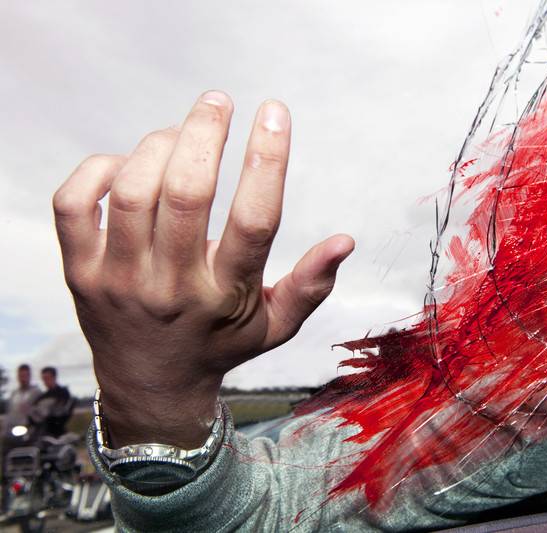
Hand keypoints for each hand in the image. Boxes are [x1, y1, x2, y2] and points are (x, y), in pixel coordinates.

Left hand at [53, 92, 353, 447]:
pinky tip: (128, 163)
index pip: (255, 221)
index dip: (268, 160)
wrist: (151, 384)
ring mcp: (118, 279)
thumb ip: (311, 285)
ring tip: (181, 132)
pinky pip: (74, 203)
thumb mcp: (276, 326)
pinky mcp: (79, 271)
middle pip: (186, 194)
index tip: (275, 113)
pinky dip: (100, 167)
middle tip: (218, 101)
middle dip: (205, 133)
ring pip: (133, 191)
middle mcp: (171, 287)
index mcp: (226, 297)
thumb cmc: (220, 345)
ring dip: (160, 145)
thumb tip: (345, 240)